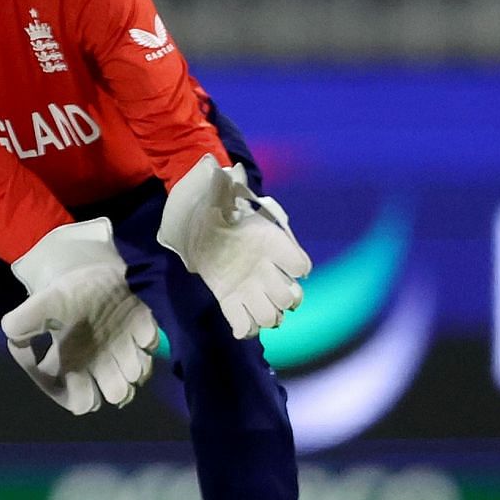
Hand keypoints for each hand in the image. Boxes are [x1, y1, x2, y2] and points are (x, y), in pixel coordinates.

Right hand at [2, 219, 157, 415]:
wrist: (84, 264)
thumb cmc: (63, 293)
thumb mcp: (37, 308)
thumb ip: (20, 327)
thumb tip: (18, 346)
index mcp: (76, 365)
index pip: (82, 402)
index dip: (78, 397)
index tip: (73, 379)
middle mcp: (103, 363)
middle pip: (117, 395)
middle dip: (114, 385)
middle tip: (106, 364)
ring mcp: (127, 348)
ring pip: (138, 375)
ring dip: (132, 365)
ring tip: (120, 346)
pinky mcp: (145, 329)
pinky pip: (153, 345)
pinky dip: (146, 340)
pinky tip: (133, 330)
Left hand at [156, 154, 311, 339]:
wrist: (200, 228)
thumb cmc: (217, 211)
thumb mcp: (219, 198)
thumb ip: (224, 189)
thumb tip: (223, 170)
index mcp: (271, 245)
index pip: (299, 263)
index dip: (298, 266)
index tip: (294, 267)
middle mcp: (268, 270)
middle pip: (289, 296)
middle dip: (281, 298)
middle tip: (263, 290)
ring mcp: (252, 288)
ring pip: (272, 315)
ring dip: (265, 316)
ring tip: (250, 307)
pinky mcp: (232, 302)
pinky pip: (246, 325)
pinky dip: (245, 329)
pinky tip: (237, 325)